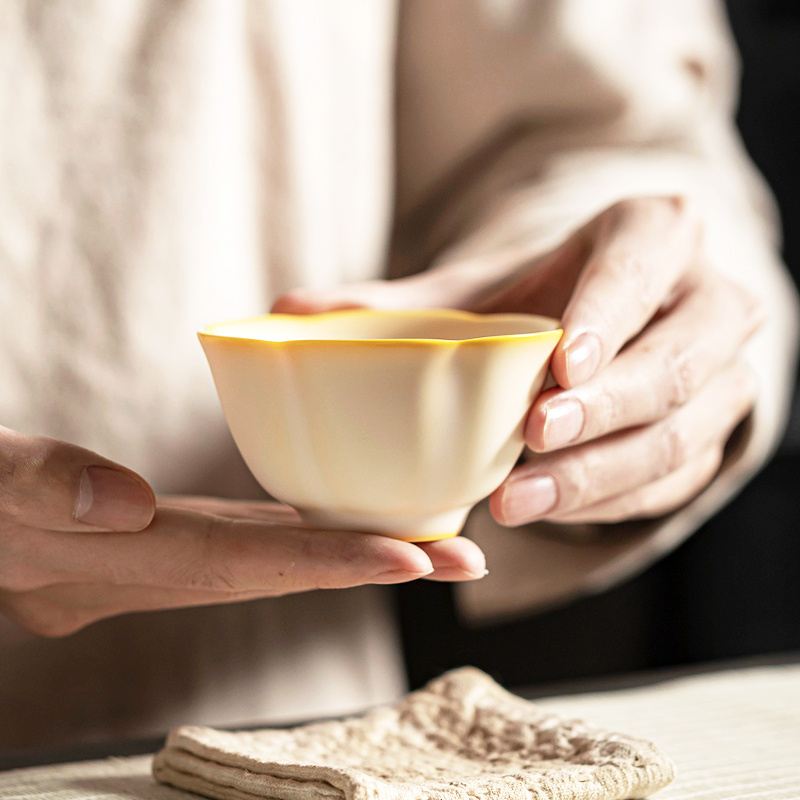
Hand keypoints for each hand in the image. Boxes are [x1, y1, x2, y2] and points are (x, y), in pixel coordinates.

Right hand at [0, 428, 484, 635]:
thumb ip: (40, 485)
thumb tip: (123, 503)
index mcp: (103, 567)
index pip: (238, 566)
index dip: (328, 562)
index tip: (414, 557)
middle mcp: (141, 579)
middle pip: (275, 576)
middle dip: (369, 570)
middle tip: (464, 560)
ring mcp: (149, 570)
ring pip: (267, 567)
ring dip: (348, 557)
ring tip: (434, 546)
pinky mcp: (152, 548)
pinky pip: (242, 546)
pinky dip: (299, 539)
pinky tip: (342, 522)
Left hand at [274, 197, 762, 525]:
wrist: (607, 327)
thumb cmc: (541, 299)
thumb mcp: (479, 292)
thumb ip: (395, 304)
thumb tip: (288, 308)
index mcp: (652, 237)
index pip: (642, 264)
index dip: (609, 312)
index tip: (558, 364)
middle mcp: (705, 301)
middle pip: (673, 360)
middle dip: (604, 408)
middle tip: (530, 443)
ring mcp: (721, 374)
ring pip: (680, 433)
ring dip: (600, 473)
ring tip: (519, 501)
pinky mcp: (712, 436)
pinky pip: (673, 481)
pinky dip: (609, 502)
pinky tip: (547, 511)